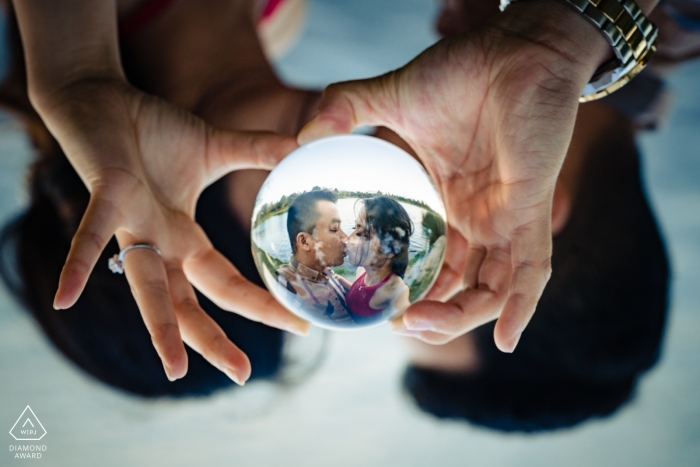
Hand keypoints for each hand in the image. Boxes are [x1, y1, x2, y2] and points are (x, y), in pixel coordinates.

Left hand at [36, 78, 308, 382]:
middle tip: (243, 376)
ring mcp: (133, 223)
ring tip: (175, 371)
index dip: (259, 305)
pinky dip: (79, 263)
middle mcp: (157, 240)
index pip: (224, 282)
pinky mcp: (109, 193)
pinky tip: (64, 300)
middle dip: (213, 340)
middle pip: (186, 303)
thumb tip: (304, 146)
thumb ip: (257, 151)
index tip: (298, 326)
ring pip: (147, 283)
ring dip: (160, 327)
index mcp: (182, 235)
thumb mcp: (214, 146)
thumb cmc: (150, 128)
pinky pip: (93, 233)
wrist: (98, 96)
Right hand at [299, 0, 608, 351]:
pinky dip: (521, 307)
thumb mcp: (391, 96)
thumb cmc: (463, 69)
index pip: (433, 260)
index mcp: (449, 199)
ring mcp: (508, 217)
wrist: (517, 45)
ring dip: (460, 317)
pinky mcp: (533, 210)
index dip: (409, 287)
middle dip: (433, 314)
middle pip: (462, 284)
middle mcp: (479, 217)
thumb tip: (302, 133)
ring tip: (416, 325)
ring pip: (493, 288)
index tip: (377, 304)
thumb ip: (345, 109)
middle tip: (394, 322)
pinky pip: (533, 271)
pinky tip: (506, 339)